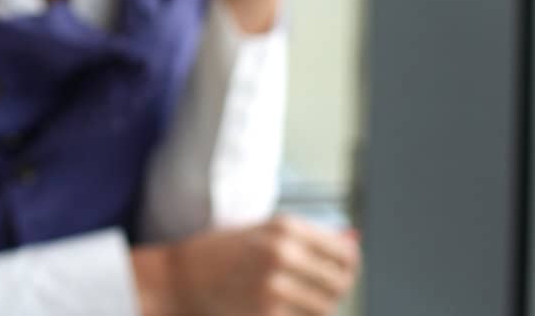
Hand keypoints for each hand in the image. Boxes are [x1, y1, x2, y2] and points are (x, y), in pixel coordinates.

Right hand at [133, 217, 360, 315]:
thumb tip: (354, 242)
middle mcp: (282, 253)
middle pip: (339, 283)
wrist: (180, 278)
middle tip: (320, 291)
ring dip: (317, 309)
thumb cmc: (224, 253)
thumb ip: (309, 239)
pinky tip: (281, 309)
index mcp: (285, 227)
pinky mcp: (266, 314)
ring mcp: (274, 286)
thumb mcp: (264, 233)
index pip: (344, 253)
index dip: (349, 265)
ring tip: (296, 302)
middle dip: (335, 290)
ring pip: (324, 308)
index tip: (341, 271)